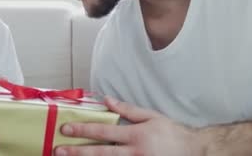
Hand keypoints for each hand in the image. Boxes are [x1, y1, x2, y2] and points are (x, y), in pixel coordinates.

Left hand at [54, 96, 205, 155]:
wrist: (193, 152)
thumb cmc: (172, 134)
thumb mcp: (152, 117)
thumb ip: (128, 110)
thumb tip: (107, 100)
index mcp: (136, 135)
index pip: (103, 131)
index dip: (83, 129)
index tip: (66, 128)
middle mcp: (133, 153)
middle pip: (100, 153)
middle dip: (77, 151)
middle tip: (58, 150)